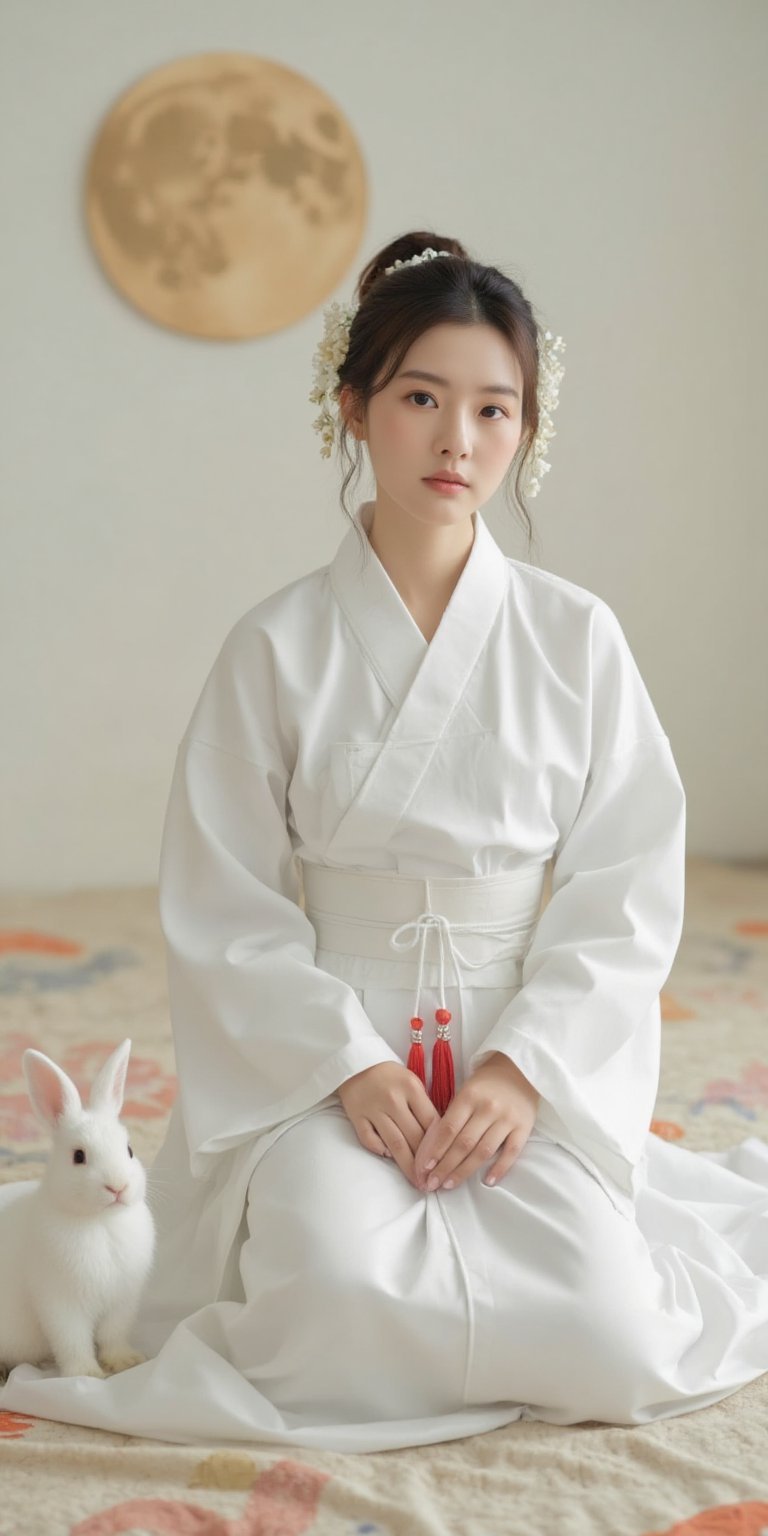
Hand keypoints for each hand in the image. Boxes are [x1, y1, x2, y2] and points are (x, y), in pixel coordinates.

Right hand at [337, 1061, 440, 1190]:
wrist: (356, 1063)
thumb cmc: (389, 1075)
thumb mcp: (412, 1082)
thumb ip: (424, 1106)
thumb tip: (437, 1138)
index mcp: (411, 1088)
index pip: (431, 1122)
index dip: (440, 1146)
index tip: (446, 1164)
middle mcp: (393, 1100)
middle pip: (414, 1137)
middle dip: (425, 1163)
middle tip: (433, 1182)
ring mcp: (374, 1109)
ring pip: (395, 1143)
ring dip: (407, 1165)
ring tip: (417, 1182)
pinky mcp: (356, 1116)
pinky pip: (369, 1140)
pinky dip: (380, 1150)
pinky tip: (389, 1159)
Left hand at [413, 1052, 539, 1192]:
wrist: (520, 1069)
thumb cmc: (486, 1083)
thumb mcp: (466, 1090)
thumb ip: (454, 1115)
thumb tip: (433, 1147)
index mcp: (469, 1096)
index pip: (448, 1129)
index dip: (435, 1150)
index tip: (424, 1168)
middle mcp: (488, 1108)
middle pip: (463, 1144)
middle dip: (445, 1166)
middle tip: (432, 1184)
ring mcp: (507, 1118)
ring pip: (483, 1151)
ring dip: (465, 1171)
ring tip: (450, 1185)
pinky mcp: (524, 1127)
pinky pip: (512, 1152)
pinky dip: (500, 1168)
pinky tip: (487, 1181)